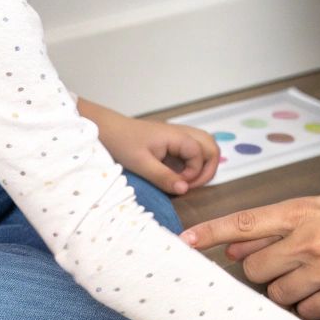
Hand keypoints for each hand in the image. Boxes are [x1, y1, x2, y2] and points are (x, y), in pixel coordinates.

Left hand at [77, 98, 219, 194]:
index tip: (179, 183)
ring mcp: (179, 137)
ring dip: (202, 166)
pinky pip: (192, 151)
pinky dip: (192, 164)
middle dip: (207, 169)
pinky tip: (178, 175)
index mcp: (177, 136)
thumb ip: (164, 177)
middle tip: (191, 185)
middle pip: (211, 147)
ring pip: (205, 147)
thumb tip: (185, 190)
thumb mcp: (141, 164)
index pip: (202, 154)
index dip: (195, 172)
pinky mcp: (173, 142)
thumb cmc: (122, 143)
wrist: (107, 129)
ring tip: (187, 181)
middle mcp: (182, 133)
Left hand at [180, 190, 319, 319]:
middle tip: (286, 264)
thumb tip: (237, 247)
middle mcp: (308, 240)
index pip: (243, 223)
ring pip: (278, 295)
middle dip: (261, 271)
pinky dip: (313, 307)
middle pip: (254, 269)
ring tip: (315, 275)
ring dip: (287, 291)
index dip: (208, 234)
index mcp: (302, 212)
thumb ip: (281, 224)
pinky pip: (308, 312)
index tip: (183, 242)